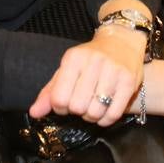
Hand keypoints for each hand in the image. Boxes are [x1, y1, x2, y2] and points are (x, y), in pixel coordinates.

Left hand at [29, 25, 146, 125]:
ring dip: (91, 116)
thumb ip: (49, 92)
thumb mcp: (67, 69)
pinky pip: (113, 114)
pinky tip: (104, 112)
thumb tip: (34, 113)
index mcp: (74, 58)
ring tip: (93, 106)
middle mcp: (94, 62)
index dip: (59, 107)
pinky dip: (106, 120)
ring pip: (95, 112)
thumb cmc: (90, 59)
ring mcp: (114, 71)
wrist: (122, 42)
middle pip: (77, 107)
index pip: (59, 98)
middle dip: (77, 111)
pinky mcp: (129, 81)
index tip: (66, 102)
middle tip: (81, 104)